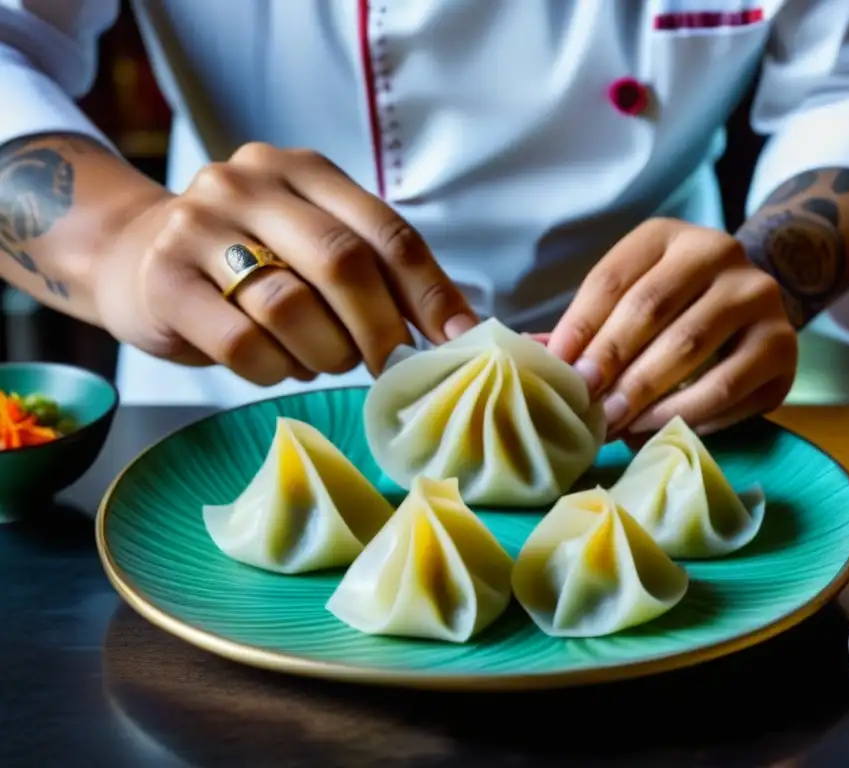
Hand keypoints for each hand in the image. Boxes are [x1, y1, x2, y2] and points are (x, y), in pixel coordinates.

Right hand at [93, 143, 475, 384]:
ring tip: (323, 359)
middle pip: (340, 262)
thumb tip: (455, 331)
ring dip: (324, 352)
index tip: (456, 340)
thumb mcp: (312, 244)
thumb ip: (376, 272)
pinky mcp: (163, 278)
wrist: (135, 255)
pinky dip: (274, 369)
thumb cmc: (249, 261)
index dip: (429, 291)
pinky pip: (241, 343)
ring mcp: (199, 225)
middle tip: (390, 367)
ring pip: (289, 306)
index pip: (385, 230)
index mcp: (304, 169)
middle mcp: (249, 183)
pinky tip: (277, 365)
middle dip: (379, 329)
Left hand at [547, 218, 797, 436]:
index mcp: (667, 235)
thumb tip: (530, 355)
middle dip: (610, 362)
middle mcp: (719, 251)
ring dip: (644, 394)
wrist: (755, 304)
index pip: (613, 278)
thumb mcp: (632, 297)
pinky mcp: (783, 344)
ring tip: (614, 425)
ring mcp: (758, 296)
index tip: (558, 371)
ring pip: (690, 348)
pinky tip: (657, 430)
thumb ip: (588, 324)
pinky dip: (686, 414)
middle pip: (651, 308)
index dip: (580, 327)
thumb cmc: (674, 307)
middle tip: (584, 405)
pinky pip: (729, 387)